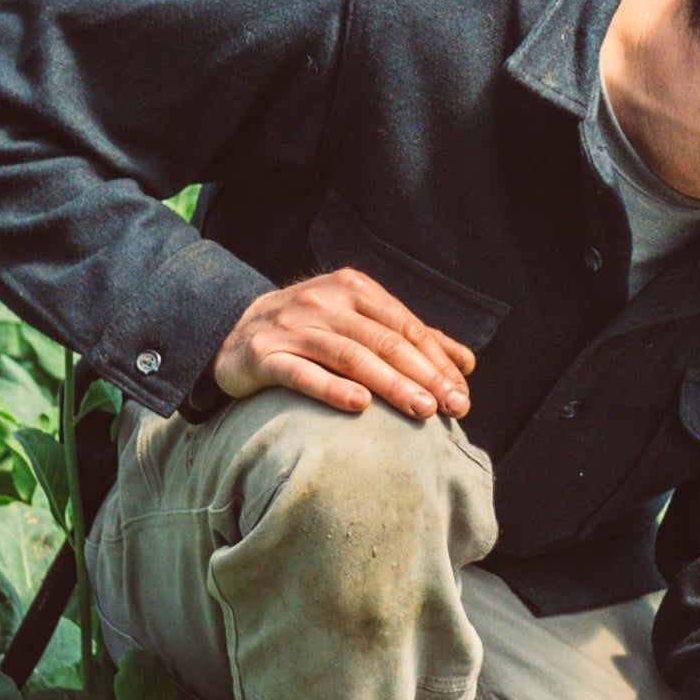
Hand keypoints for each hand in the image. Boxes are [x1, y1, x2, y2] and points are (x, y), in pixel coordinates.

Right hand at [212, 268, 475, 419]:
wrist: (233, 332)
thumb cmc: (309, 331)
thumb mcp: (358, 323)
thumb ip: (409, 339)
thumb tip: (466, 363)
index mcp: (353, 289)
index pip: (405, 327)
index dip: (437, 360)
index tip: (462, 394)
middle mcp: (324, 302)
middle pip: (383, 340)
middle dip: (423, 375)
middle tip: (452, 407)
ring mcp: (292, 326)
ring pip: (350, 356)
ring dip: (390, 384)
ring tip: (422, 410)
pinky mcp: (264, 355)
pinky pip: (302, 374)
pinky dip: (332, 388)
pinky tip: (360, 405)